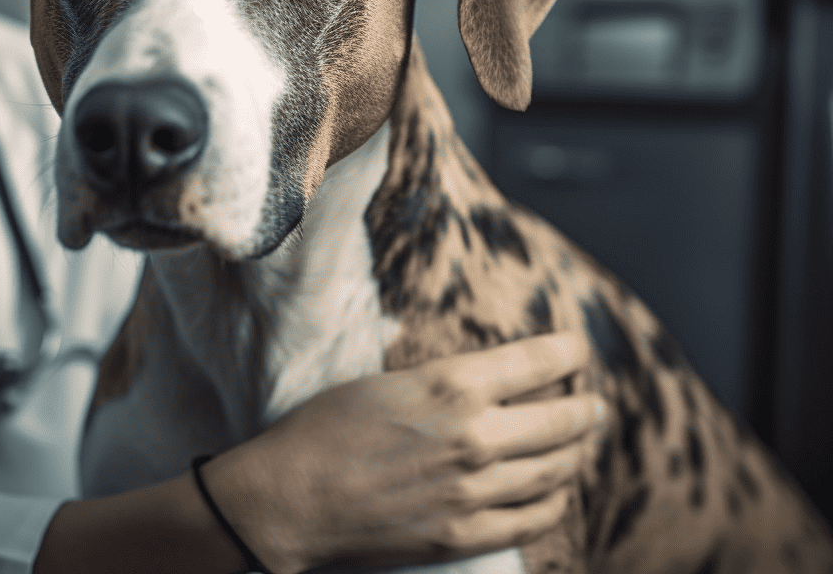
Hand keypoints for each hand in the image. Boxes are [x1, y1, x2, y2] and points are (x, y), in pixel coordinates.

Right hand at [201, 331, 606, 573]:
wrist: (291, 497)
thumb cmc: (323, 429)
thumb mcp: (383, 380)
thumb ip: (440, 378)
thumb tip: (481, 375)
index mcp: (451, 385)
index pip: (538, 362)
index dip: (567, 353)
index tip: (577, 350)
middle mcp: (474, 436)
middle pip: (562, 420)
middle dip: (584, 407)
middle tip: (593, 403)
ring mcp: (475, 490)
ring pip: (556, 470)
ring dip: (576, 453)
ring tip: (579, 444)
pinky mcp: (466, 534)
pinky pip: (535, 517)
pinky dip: (554, 500)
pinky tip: (554, 492)